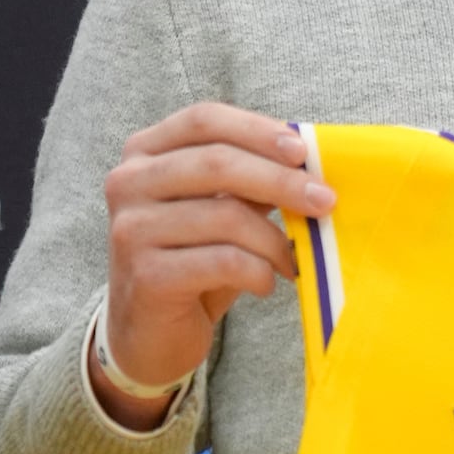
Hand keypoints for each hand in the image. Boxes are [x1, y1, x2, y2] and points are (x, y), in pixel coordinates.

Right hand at [94, 104, 334, 430]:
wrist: (147, 333)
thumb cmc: (192, 260)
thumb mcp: (218, 210)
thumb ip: (250, 180)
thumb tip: (310, 164)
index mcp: (144, 153)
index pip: (204, 120)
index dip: (257, 130)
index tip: (303, 151)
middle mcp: (128, 183)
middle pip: (218, 163)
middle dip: (281, 181)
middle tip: (325, 201)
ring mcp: (132, 229)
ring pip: (226, 216)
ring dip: (275, 239)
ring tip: (292, 258)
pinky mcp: (146, 275)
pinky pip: (223, 261)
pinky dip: (258, 271)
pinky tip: (266, 283)